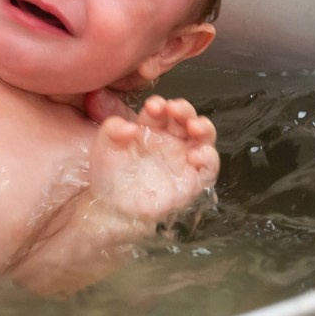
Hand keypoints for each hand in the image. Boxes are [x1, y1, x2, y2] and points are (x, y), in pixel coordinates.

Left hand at [89, 95, 219, 223]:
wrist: (113, 210)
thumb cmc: (110, 177)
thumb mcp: (105, 149)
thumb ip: (112, 131)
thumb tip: (127, 125)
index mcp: (152, 129)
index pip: (162, 111)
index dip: (161, 105)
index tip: (153, 106)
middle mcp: (171, 141)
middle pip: (186, 119)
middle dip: (184, 110)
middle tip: (175, 109)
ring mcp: (184, 160)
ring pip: (203, 138)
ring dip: (203, 128)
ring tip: (195, 127)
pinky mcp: (192, 181)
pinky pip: (208, 168)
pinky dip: (209, 158)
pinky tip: (198, 154)